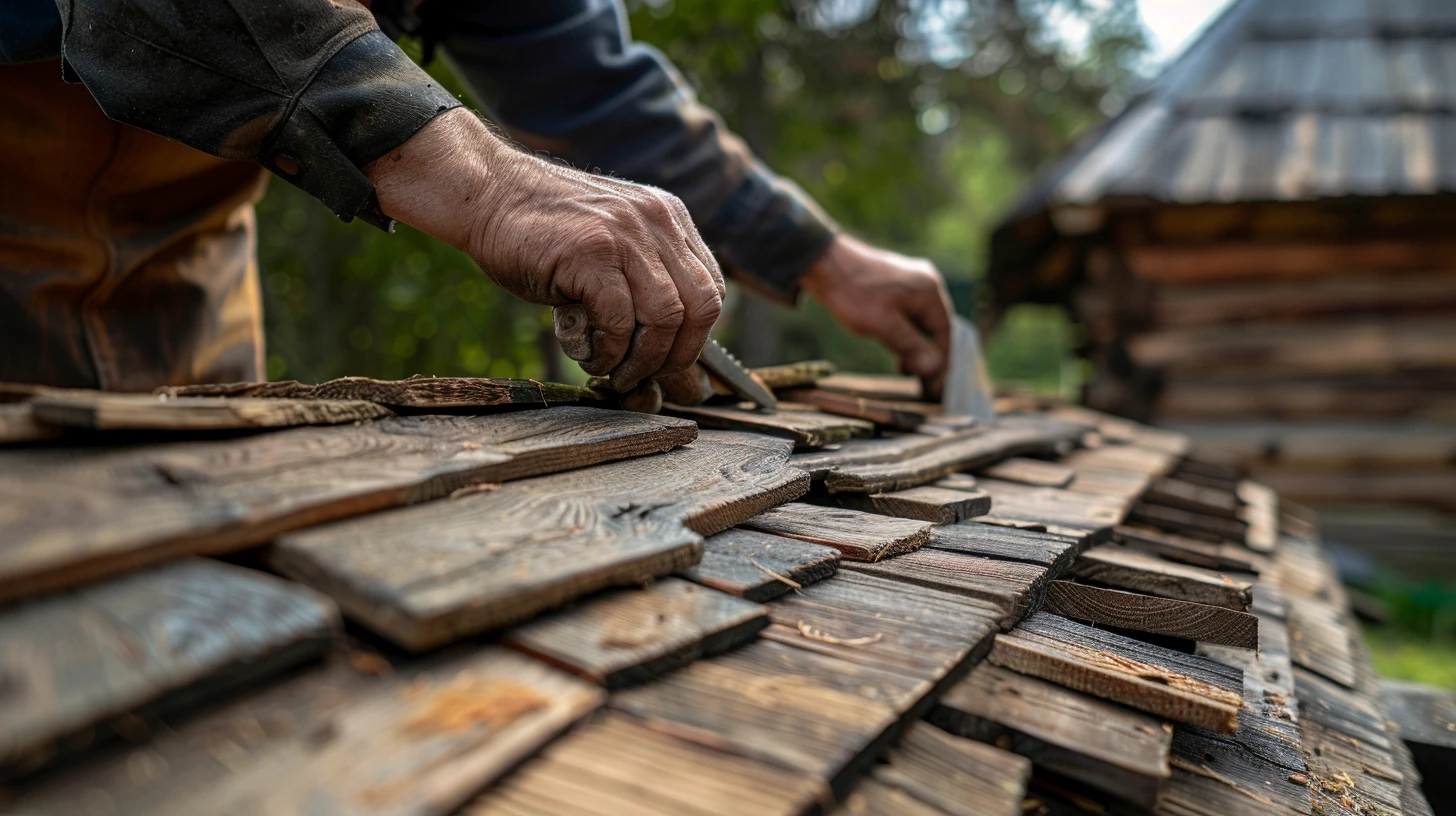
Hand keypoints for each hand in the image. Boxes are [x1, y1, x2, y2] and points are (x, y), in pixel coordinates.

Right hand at [366, 108, 724, 390]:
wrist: (487, 194)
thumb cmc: (541, 234)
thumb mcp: (609, 246)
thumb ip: (641, 282)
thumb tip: (670, 355)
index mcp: (668, 219)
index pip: (710, 289)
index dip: (695, 337)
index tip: (669, 363)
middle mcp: (656, 221)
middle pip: (700, 306)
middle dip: (677, 356)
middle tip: (643, 377)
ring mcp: (626, 233)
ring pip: (665, 317)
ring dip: (641, 360)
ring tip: (613, 373)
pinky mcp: (592, 251)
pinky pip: (619, 319)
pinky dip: (607, 350)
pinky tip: (587, 355)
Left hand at [799, 234, 953, 398]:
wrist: (822, 262)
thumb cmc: (853, 293)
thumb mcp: (883, 324)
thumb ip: (911, 346)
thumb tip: (935, 368)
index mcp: (929, 291)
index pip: (944, 334)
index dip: (940, 363)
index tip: (933, 389)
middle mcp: (926, 283)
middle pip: (935, 327)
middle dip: (928, 356)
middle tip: (920, 385)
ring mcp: (911, 281)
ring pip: (921, 321)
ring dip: (915, 346)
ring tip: (904, 369)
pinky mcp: (896, 283)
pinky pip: (909, 313)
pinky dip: (906, 333)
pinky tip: (896, 347)